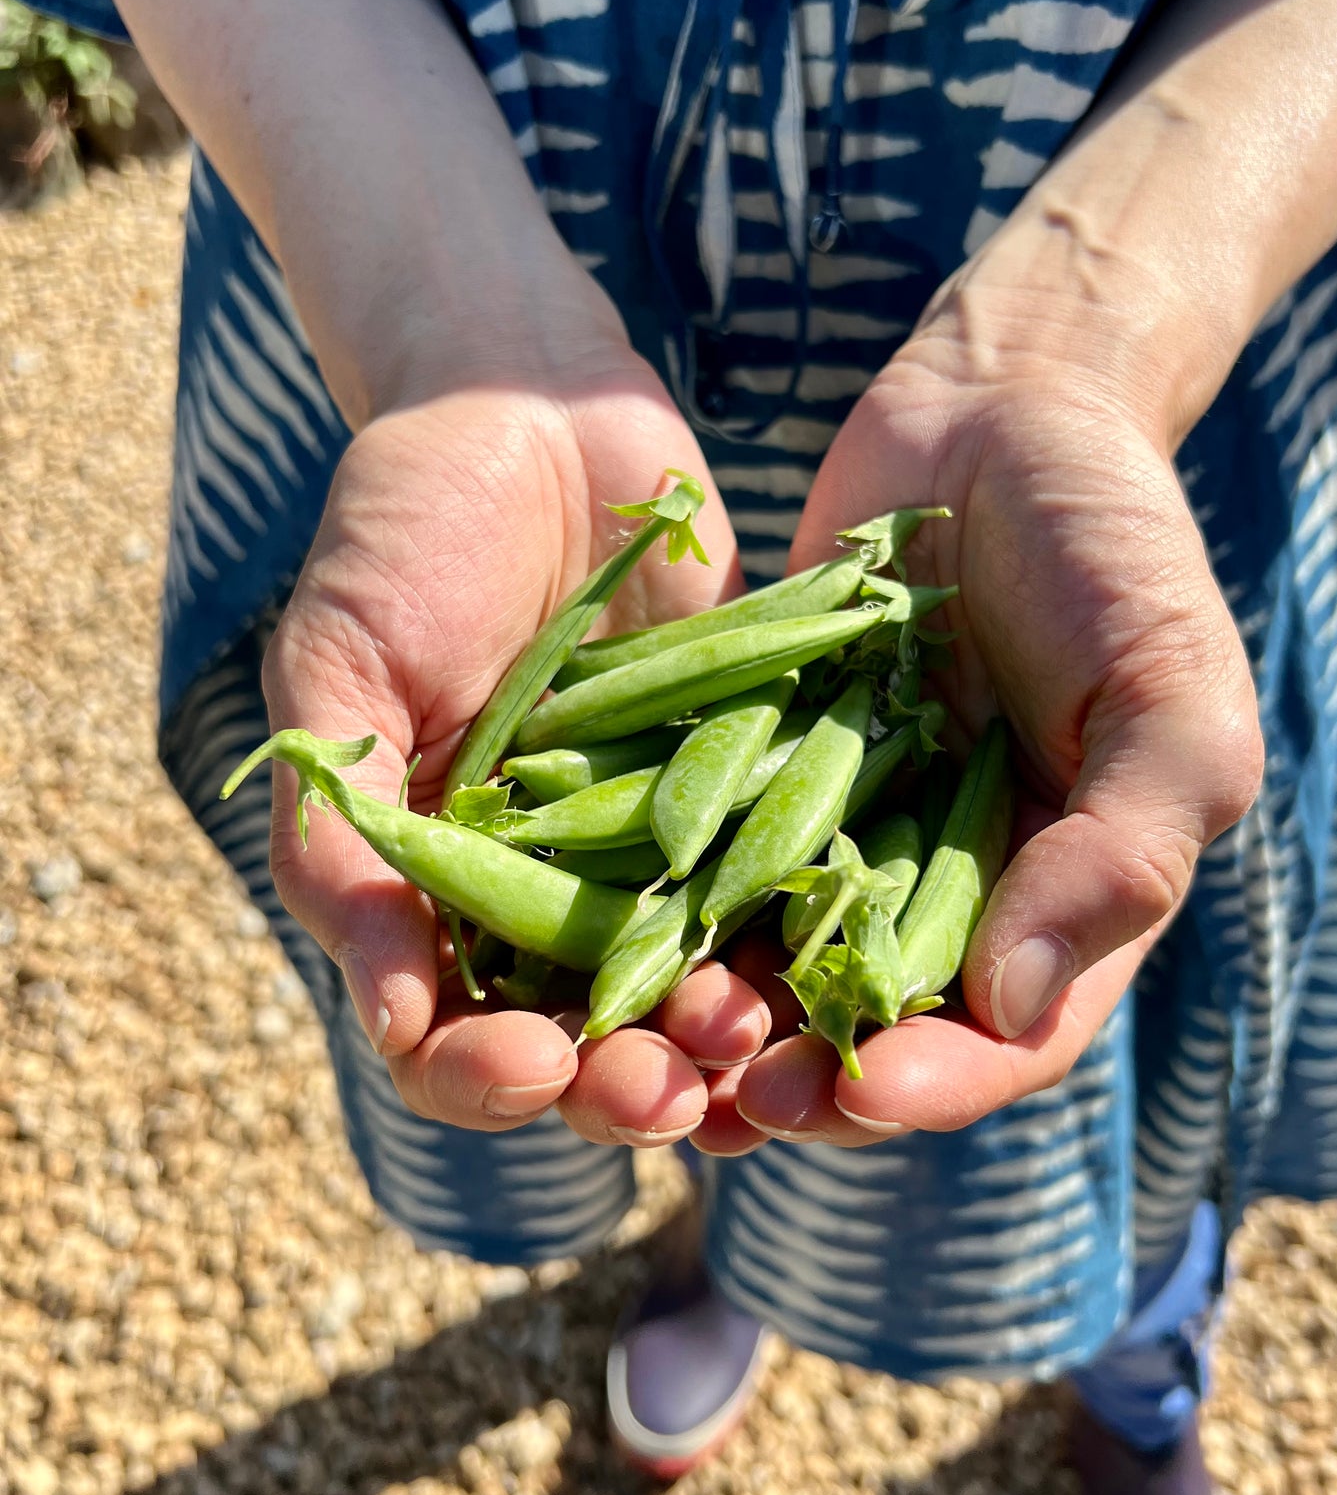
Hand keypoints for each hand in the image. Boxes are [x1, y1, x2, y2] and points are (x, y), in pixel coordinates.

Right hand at [261, 352, 773, 1143]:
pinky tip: (836, 965)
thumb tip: (388, 1013)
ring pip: (696, 992)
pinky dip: (807, 940)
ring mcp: (660, 851)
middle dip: (627, 1085)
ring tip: (757, 1041)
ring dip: (725, 1043)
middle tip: (671, 1089)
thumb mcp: (342, 666)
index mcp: (439, 889)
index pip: (453, 1036)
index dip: (485, 1075)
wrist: (539, 405)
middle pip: (589, 1044)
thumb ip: (344, 830)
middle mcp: (552, 895)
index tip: (532, 1061)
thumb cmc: (408, 528)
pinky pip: (785, 889)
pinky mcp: (755, 793)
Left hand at [722, 266, 1262, 1150]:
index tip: (864, 1089)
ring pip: (763, 966)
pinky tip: (592, 927)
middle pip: (866, 1030)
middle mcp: (941, 890)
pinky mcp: (751, 771)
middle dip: (797, 1077)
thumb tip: (1011, 1000)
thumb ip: (1123, 851)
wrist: (996, 411)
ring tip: (652, 1028)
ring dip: (706, 1014)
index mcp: (1059, 901)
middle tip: (731, 1094)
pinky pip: (694, 855)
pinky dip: (649, 900)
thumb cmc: (1113, 547)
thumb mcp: (1169, 694)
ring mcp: (838, 835)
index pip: (1002, 1038)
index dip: (936, 1083)